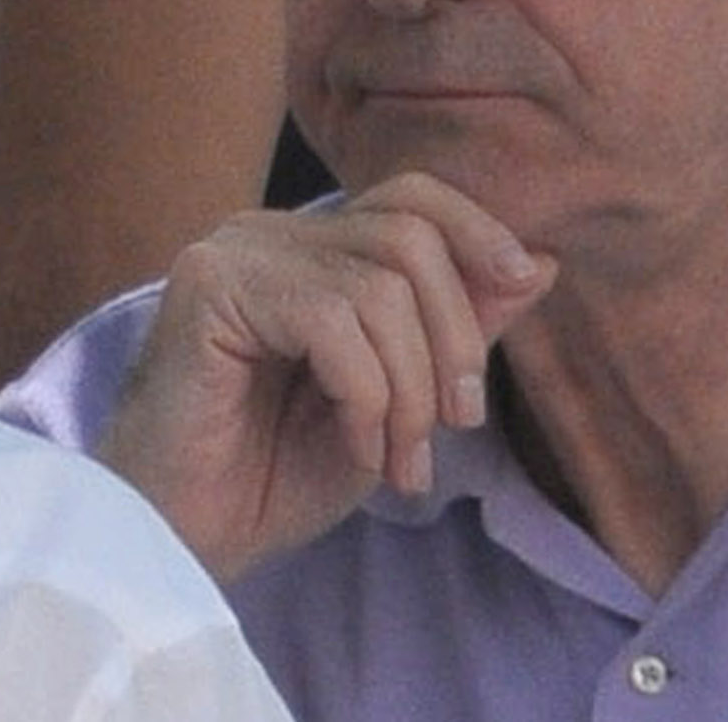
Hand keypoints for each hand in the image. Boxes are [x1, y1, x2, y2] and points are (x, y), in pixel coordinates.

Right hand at [94, 173, 555, 582]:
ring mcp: (234, 254)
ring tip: (396, 458)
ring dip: (412, 391)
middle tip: (451, 428)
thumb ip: (455, 332)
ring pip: (379, 287)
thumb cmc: (282, 470)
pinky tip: (352, 445)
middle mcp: (269, 235)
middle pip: (410, 235)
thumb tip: (538, 264)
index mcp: (311, 248)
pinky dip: (365, 398)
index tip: (518, 287)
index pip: (412, 195)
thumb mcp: (400, 401)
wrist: (190, 531)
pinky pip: (330, 322)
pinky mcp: (207, 285)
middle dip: (455, 341)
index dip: (478, 232)